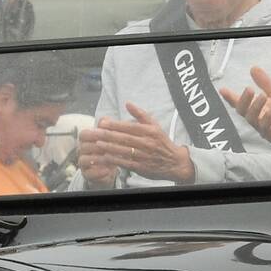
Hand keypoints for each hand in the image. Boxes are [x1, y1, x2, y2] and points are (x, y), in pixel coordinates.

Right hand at [76, 136, 119, 187]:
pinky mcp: (86, 174)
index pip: (84, 134)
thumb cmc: (109, 153)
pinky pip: (88, 173)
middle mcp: (81, 151)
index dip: (94, 133)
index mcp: (86, 140)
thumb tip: (116, 127)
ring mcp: (82, 163)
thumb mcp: (111, 143)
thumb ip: (112, 135)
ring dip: (97, 159)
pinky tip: (108, 170)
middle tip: (109, 147)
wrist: (108, 170)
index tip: (106, 133)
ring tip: (109, 159)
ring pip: (84, 159)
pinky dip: (98, 172)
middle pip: (84, 146)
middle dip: (97, 146)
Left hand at [79, 105, 194, 183]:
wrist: (174, 163)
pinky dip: (116, 160)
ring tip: (98, 144)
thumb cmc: (161, 142)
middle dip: (109, 135)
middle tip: (96, 133)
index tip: (103, 123)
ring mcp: (144, 156)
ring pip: (124, 151)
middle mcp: (147, 143)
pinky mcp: (141, 168)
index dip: (115, 125)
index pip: (130, 127)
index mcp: (149, 131)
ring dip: (110, 148)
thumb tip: (127, 103)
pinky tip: (106, 157)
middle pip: (125, 138)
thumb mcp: (154, 126)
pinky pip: (126, 163)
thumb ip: (140, 114)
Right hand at [221, 66, 270, 149]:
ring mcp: (263, 128)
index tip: (222, 90)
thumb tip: (254, 68)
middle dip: (244, 100)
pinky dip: (269, 116)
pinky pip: (267, 127)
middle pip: (243, 112)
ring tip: (263, 96)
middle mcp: (256, 119)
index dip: (230, 97)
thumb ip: (264, 83)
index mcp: (255, 110)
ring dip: (256, 107)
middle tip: (249, 89)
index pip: (239, 103)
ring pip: (253, 119)